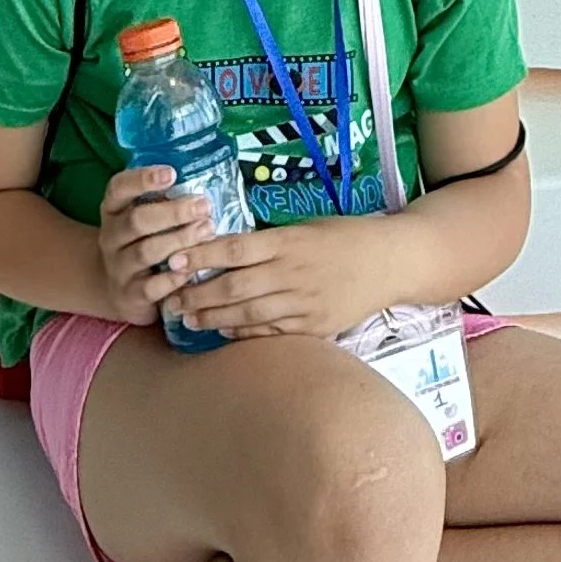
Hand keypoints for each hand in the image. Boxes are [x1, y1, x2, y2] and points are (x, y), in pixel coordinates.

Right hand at [97, 166, 216, 326]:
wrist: (117, 287)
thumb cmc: (142, 241)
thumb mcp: (143, 217)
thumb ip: (164, 200)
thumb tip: (207, 177)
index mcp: (113, 209)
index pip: (119, 188)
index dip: (142, 179)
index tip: (171, 173)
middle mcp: (111, 236)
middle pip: (137, 221)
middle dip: (173, 212)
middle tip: (204, 206)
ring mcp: (118, 267)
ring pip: (145, 252)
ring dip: (179, 240)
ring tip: (207, 230)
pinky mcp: (130, 295)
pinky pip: (151, 287)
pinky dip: (173, 278)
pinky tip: (193, 269)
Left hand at [170, 215, 386, 340]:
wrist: (390, 261)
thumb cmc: (343, 236)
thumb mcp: (304, 227)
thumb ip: (268, 241)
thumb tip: (224, 249)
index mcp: (288, 241)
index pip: (235, 249)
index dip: (201, 255)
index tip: (174, 259)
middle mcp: (293, 273)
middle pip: (235, 287)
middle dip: (198, 294)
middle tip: (169, 299)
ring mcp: (304, 303)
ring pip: (249, 315)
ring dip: (214, 318)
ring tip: (188, 319)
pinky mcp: (315, 327)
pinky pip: (273, 333)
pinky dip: (246, 334)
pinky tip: (225, 333)